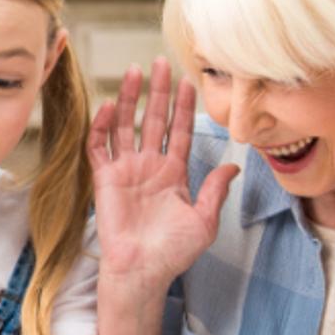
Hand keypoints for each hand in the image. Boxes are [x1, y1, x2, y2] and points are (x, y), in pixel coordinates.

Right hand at [89, 59, 239, 289]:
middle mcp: (149, 166)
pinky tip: (110, 106)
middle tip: (162, 63)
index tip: (189, 82)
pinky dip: (102, 126)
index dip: (183, 107)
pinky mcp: (104, 179)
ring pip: (126, 126)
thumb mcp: (204, 220)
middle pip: (153, 120)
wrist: (143, 271)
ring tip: (136, 72)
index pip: (179, 131)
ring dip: (131, 99)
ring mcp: (126, 170)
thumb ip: (215, 191)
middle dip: (158, 92)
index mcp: (173, 174)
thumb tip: (234, 167)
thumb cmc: (173, 252)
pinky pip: (100, 147)